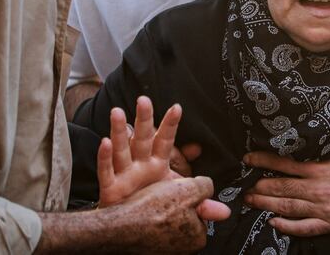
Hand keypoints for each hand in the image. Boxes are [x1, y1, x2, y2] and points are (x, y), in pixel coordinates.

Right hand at [97, 96, 225, 218]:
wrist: (128, 228)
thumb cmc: (152, 208)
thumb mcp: (179, 201)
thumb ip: (200, 201)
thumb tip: (225, 211)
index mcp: (158, 164)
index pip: (166, 141)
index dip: (171, 125)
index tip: (177, 107)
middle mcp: (140, 165)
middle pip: (143, 138)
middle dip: (144, 119)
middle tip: (144, 100)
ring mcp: (124, 174)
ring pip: (121, 149)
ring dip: (118, 131)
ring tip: (117, 112)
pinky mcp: (110, 188)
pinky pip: (106, 171)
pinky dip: (104, 157)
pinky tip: (104, 142)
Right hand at [117, 176, 229, 253]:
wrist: (118, 227)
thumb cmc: (152, 211)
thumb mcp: (187, 189)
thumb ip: (205, 187)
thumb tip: (209, 187)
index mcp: (198, 238)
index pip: (201, 213)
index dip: (191, 197)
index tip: (179, 193)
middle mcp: (183, 250)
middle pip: (186, 217)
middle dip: (176, 204)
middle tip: (163, 196)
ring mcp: (164, 251)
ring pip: (168, 221)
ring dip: (161, 209)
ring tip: (150, 202)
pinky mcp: (148, 250)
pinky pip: (152, 228)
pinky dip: (148, 218)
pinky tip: (142, 211)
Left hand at [242, 132, 329, 235]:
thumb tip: (316, 116)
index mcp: (321, 167)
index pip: (283, 163)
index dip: (263, 161)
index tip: (248, 159)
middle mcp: (319, 189)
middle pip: (281, 188)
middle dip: (260, 187)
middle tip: (245, 187)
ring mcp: (325, 209)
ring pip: (288, 208)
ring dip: (267, 205)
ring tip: (252, 201)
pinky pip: (305, 228)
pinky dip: (287, 226)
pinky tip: (274, 222)